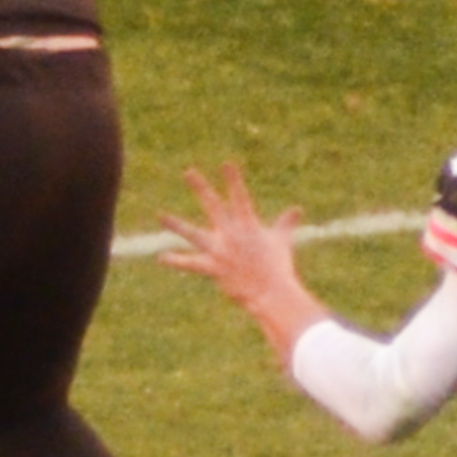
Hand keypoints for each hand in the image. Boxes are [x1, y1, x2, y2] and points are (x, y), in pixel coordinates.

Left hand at [159, 164, 329, 361]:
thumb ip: (285, 223)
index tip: (226, 164)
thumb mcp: (282, 240)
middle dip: (201, 188)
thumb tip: (297, 209)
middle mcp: (232, 234)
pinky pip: (191, 264)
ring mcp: (221, 250)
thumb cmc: (278, 266)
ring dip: (176, 224)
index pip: (240, 197)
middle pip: (213, 206)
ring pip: (194, 233)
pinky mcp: (214, 267)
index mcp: (248, 225)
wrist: (272, 292)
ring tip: (160, 215)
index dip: (233, 180)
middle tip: (189, 172)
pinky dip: (177, 261)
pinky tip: (162, 258)